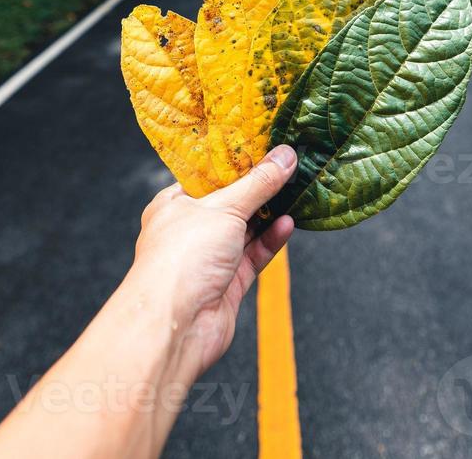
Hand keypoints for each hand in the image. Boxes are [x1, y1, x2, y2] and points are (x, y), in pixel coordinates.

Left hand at [128, 144, 297, 380]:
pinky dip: (271, 240)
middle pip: (231, 203)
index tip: (265, 146)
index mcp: (174, 205)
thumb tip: (284, 156)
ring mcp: (209, 258)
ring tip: (297, 189)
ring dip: (269, 214)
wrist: (176, 324)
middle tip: (289, 166)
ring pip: (245, 230)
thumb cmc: (181, 258)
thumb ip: (258, 183)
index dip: (236, 163)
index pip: (208, 177)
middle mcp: (190, 230)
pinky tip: (289, 223)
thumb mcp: (224, 208)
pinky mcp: (228, 283)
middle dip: (259, 189)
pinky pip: (254, 255)